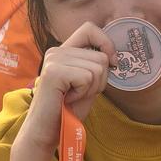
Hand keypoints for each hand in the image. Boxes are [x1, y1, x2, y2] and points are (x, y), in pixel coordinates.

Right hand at [17, 21, 117, 155]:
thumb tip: (112, 57)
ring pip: (97, 68)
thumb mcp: (87, 85)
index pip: (90, 28)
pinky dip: (83, 93)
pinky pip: (87, 77)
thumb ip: (96, 68)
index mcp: (64, 51)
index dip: (106, 42)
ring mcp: (54, 59)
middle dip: (100, 81)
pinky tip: (68, 99)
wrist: (47, 132)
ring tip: (72, 97)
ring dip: (91, 89)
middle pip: (101, 57)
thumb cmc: (67, 111)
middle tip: (80, 94)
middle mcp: (56, 51)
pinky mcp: (54, 72)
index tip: (112, 64)